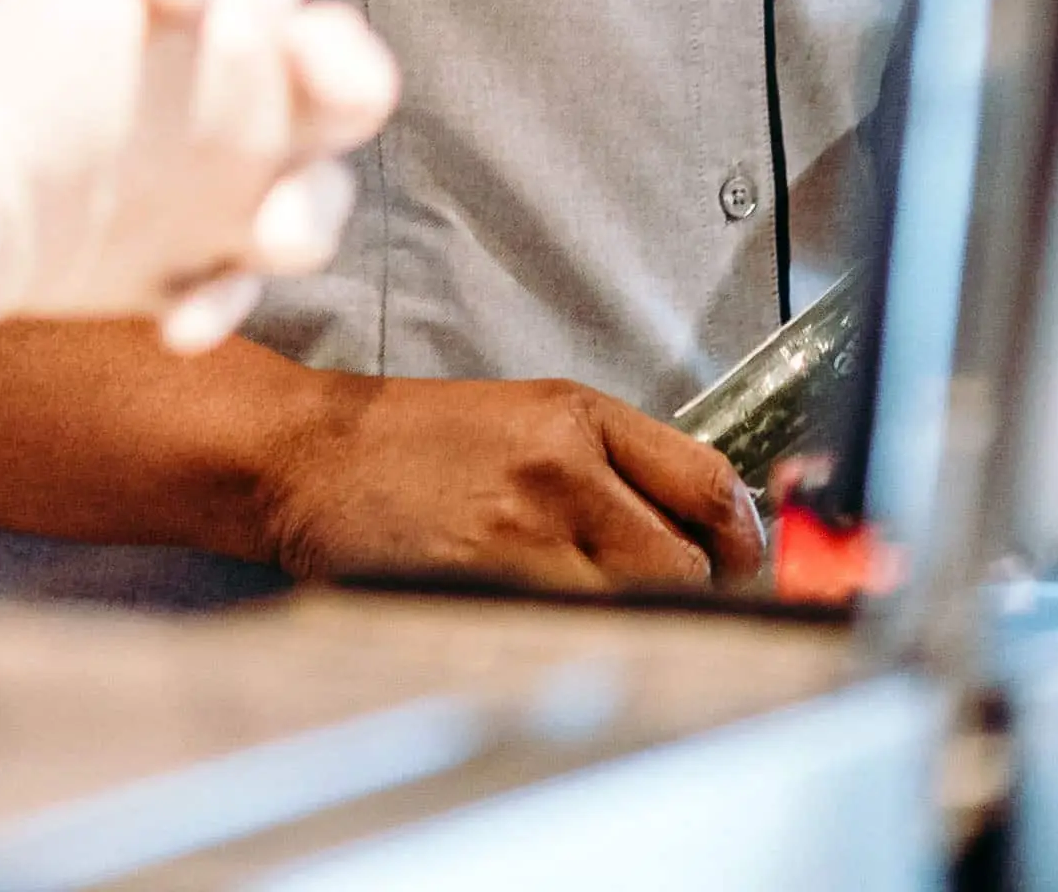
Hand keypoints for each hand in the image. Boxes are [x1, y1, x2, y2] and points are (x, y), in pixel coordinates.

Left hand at [0, 0, 394, 350]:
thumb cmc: (1, 51)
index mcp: (228, 11)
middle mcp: (259, 101)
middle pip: (339, 86)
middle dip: (336, 78)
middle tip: (309, 79)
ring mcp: (240, 189)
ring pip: (311, 200)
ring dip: (301, 216)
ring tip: (267, 235)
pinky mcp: (198, 264)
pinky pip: (228, 289)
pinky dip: (212, 307)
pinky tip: (175, 325)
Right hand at [242, 368, 763, 593]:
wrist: (313, 456)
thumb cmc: (414, 442)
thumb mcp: (526, 417)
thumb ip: (615, 461)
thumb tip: (701, 527)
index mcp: (577, 416)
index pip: (710, 483)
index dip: (744, 539)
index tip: (740, 561)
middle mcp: (562, 469)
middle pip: (686, 563)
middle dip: (692, 593)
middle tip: (671, 600)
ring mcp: (525, 533)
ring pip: (638, 608)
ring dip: (637, 623)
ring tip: (603, 611)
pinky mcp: (488, 586)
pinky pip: (574, 633)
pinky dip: (581, 641)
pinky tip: (555, 625)